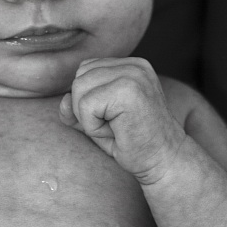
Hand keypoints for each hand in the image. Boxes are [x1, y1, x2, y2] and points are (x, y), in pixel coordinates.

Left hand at [59, 56, 185, 180]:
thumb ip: (77, 108)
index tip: (115, 118)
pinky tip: (117, 132)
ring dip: (90, 119)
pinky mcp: (128, 90)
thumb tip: (63, 100)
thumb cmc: (132, 143)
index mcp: (132, 65)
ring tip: (116, 128)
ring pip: (79, 90)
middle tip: (115, 126)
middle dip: (86, 110)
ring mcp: (133, 75)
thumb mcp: (98, 121)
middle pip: (79, 78)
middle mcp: (134, 65)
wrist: (164, 161)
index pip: (85, 70)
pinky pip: (86, 105)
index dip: (89, 101)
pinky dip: (93, 127)